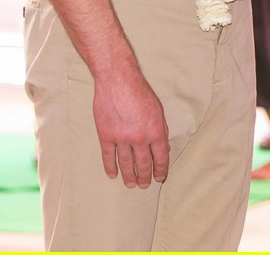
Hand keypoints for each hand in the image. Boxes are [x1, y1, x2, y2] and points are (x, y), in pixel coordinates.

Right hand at [93, 67, 169, 188]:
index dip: (161, 169)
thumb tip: (164, 149)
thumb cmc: (140, 93)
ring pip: (126, 163)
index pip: (160, 157)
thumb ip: (161, 130)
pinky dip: (110, 167)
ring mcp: (121, 138)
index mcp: (155, 131)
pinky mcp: (106, 135)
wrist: (118, 82)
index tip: (160, 178)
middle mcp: (139, 138)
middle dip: (144, 177)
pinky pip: (108, 156)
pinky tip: (113, 175)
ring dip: (129, 176)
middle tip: (144, 186)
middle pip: (143, 164)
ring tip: (131, 185)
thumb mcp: (158, 111)